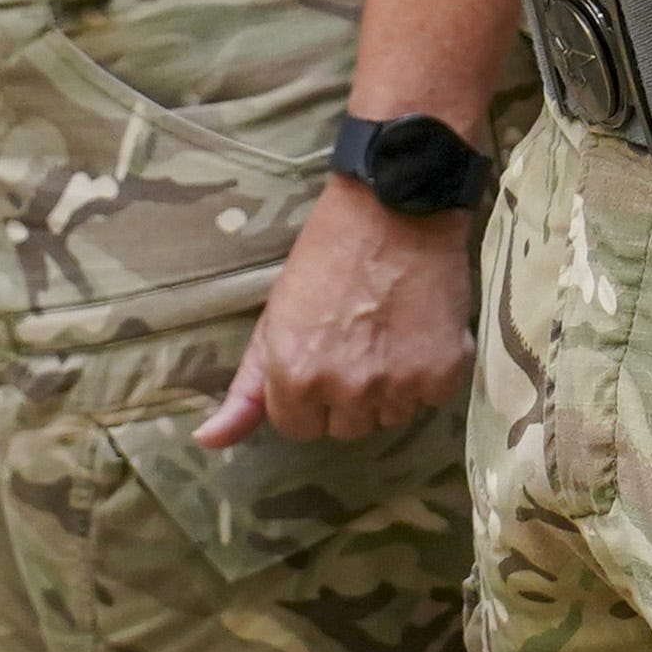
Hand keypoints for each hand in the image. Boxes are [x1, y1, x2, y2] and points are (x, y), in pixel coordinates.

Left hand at [196, 181, 472, 446]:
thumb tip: (209, 442)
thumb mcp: (274, 318)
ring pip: (390, 417)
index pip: (299, 428)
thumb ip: (247, 389)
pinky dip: (428, 374)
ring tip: (389, 336)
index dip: (307, 394)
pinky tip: (419, 333)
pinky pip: (430, 400)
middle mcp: (346, 391)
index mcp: (295, 378)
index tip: (320, 358)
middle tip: (356, 342)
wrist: (394, 209)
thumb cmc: (326, 257)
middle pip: (347, 427)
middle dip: (348, 395)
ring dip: (390, 389)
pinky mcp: (442, 374)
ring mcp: (397, 385)